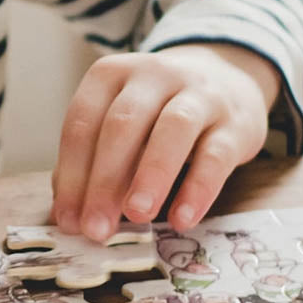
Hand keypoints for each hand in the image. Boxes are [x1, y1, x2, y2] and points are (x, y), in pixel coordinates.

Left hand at [50, 43, 279, 239]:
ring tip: (136, 216)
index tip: (67, 219)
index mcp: (111, 74)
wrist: (226, 83)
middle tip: (96, 228)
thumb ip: (92, 162)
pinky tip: (181, 219)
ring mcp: (199, 93)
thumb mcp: (118, 126)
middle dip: (104, 181)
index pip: (83, 122)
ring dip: (151, 176)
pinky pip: (216, 155)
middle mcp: (154, 75)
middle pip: (122, 125)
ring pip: (173, 129)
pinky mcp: (235, 122)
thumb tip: (70, 213)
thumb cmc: (155, 114)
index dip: (72, 174)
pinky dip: (198, 189)